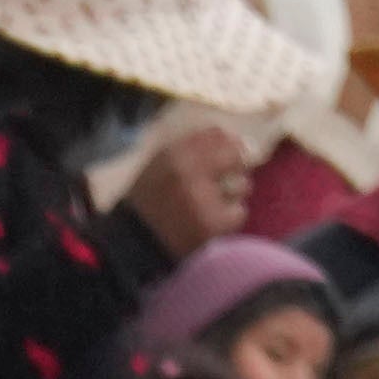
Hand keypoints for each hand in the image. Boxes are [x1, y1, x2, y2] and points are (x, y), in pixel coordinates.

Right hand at [122, 114, 256, 236]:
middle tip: (226, 180)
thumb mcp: (160, 164)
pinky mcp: (213, 225)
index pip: (216, 134)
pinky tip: (212, 224)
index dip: (227, 144)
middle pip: (236, 155)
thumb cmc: (149, 202)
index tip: (227, 156)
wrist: (136, 244)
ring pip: (242, 185)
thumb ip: (193, 148)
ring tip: (213, 206)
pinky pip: (239, 212)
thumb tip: (234, 140)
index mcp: (173, 153)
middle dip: (236, 167)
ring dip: (233, 195)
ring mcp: (202, 199)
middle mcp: (188, 172)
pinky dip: (229, 220)